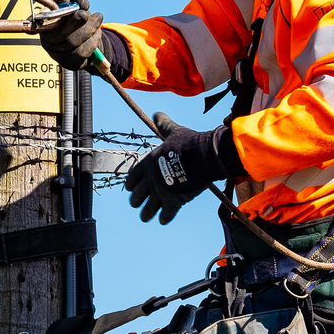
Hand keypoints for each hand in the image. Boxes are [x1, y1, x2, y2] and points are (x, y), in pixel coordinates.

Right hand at [38, 8, 106, 71]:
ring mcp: (56, 54)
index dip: (62, 14)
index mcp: (45, 24)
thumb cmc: (77, 22)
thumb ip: (77, 2)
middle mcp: (47, 41)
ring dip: (90, 31)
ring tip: (98, 22)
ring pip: (73, 43)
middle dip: (78, 23)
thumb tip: (82, 3)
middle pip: (61, 33)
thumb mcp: (76, 8)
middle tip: (92, 15)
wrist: (86, 41)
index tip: (81, 10)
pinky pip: (81, 53)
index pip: (48, 19)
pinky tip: (96, 35)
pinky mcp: (67, 63)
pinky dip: (92, 43)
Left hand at [124, 114, 242, 224]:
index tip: (130, 188)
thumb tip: (157, 113)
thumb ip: (164, 125)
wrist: (204, 156)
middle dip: (136, 201)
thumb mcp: (173, 132)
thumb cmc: (188, 143)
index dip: (130, 184)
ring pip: (148, 209)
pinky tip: (163, 220)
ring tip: (145, 217)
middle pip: (136, 196)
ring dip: (146, 214)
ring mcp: (160, 192)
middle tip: (136, 203)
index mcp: (148, 163)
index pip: (132, 177)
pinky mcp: (173, 202)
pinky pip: (166, 215)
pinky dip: (164, 218)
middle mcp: (151, 180)